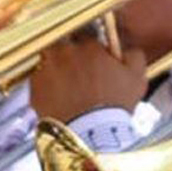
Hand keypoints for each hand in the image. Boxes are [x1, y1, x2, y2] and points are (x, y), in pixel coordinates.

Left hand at [31, 37, 147, 122]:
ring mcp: (46, 68)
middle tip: (80, 74)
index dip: (92, 51)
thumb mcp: (137, 78)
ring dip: (57, 69)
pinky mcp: (34, 87)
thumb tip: (128, 50)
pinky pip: (38, 80)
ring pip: (49, 60)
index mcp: (90, 46)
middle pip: (65, 45)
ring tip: (68, 87)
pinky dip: (46, 87)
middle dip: (72, 56)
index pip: (88, 37)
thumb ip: (134, 56)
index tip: (96, 61)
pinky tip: (59, 99)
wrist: (90, 132)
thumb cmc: (114, 106)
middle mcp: (65, 52)